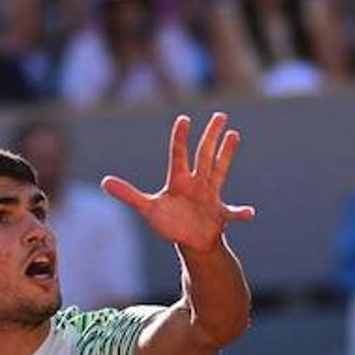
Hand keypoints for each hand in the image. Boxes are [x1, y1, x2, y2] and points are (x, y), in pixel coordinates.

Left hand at [102, 113, 255, 254]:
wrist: (190, 240)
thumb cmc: (170, 221)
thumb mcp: (147, 208)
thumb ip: (128, 195)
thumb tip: (104, 182)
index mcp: (179, 180)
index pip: (179, 155)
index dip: (180, 139)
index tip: (184, 119)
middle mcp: (197, 182)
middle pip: (204, 155)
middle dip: (210, 136)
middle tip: (220, 115)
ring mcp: (211, 195)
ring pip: (220, 171)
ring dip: (226, 154)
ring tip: (234, 135)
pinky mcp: (221, 213)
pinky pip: (233, 213)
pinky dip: (241, 213)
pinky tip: (250, 212)